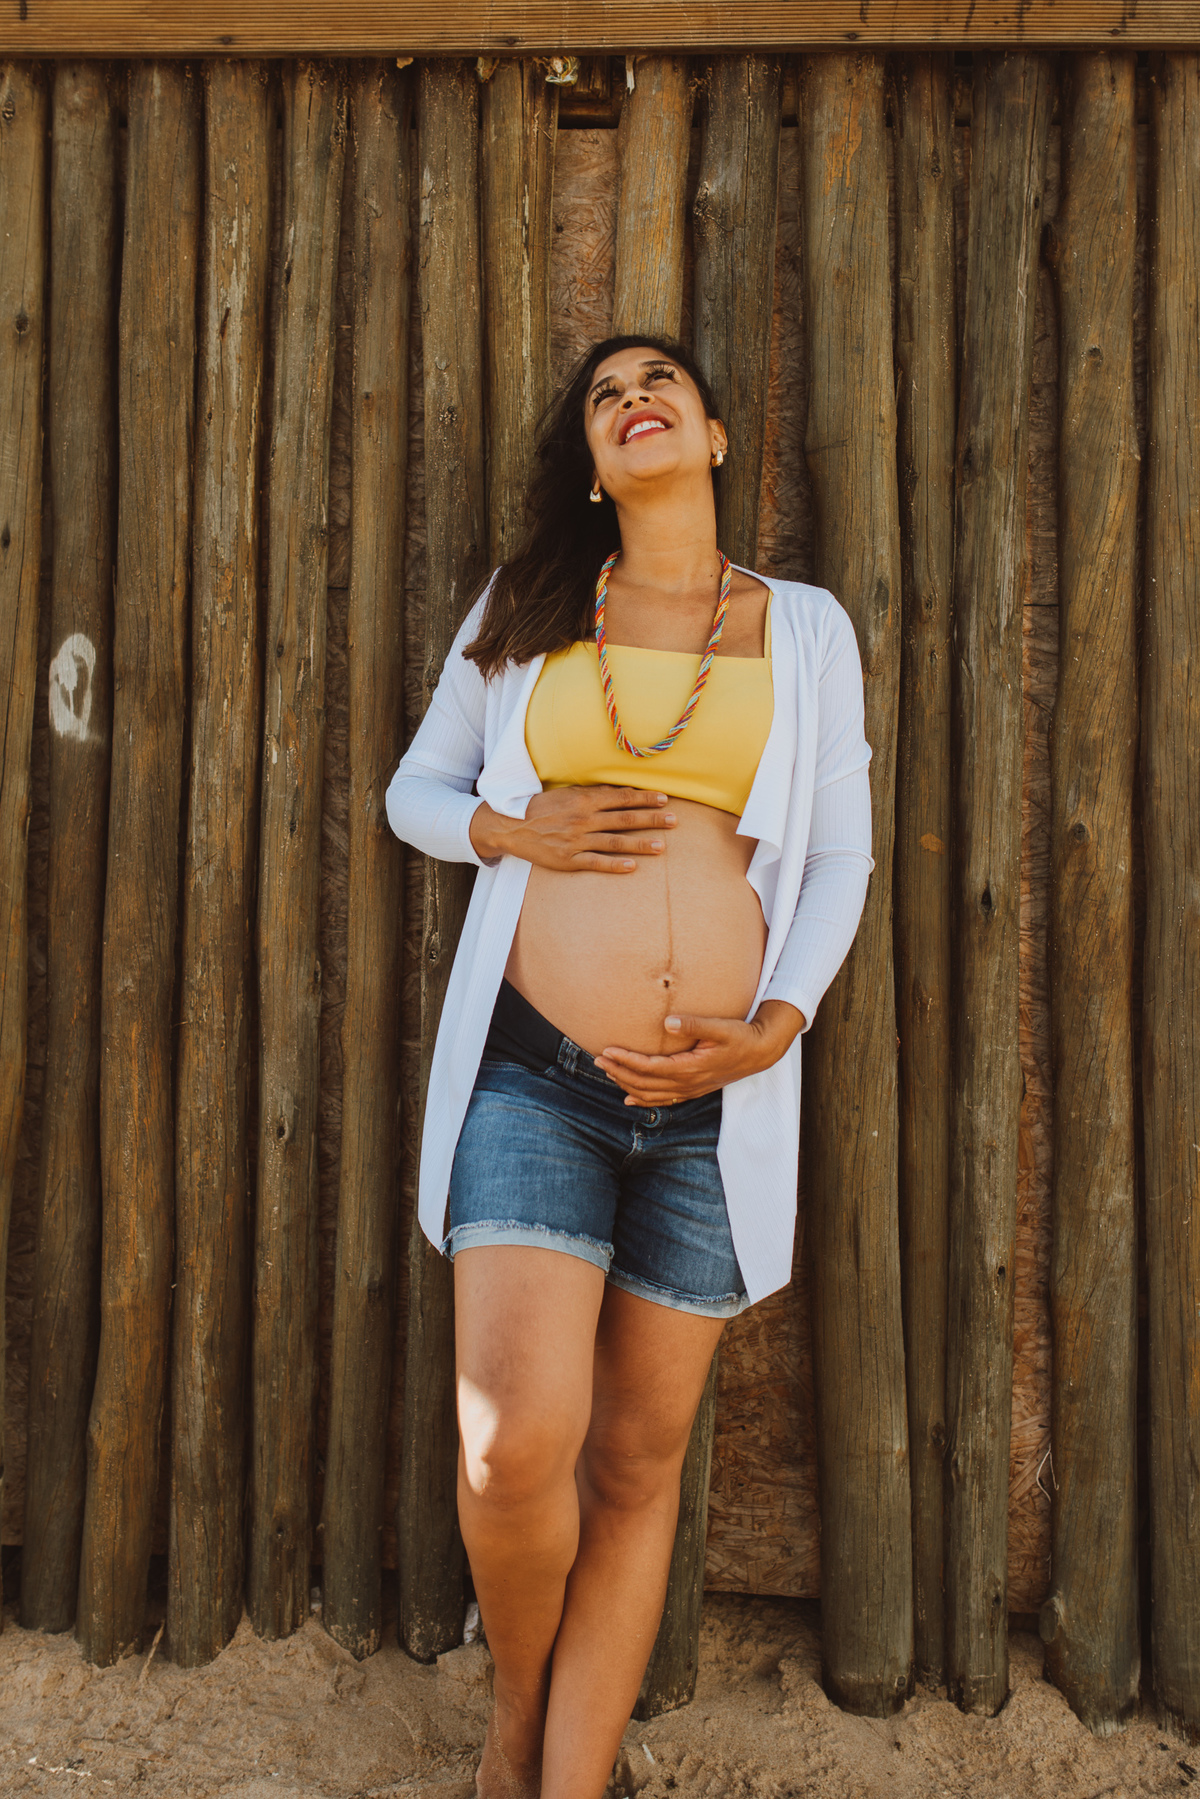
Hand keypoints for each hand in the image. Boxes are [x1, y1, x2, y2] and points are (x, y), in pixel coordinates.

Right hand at [469, 785, 676, 872]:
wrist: (511, 826)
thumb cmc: (543, 808)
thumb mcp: (567, 794)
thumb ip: (593, 794)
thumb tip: (620, 793)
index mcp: (584, 800)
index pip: (622, 798)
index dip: (645, 799)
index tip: (664, 799)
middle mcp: (584, 819)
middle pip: (625, 819)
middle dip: (652, 819)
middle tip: (675, 820)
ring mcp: (577, 840)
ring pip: (615, 842)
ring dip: (641, 844)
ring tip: (662, 846)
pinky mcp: (568, 859)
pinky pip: (596, 863)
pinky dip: (615, 865)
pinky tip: (633, 867)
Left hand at [594, 1000, 804, 1105]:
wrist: (759, 1053)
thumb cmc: (739, 1036)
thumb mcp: (719, 1027)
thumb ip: (693, 1025)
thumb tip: (666, 1022)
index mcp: (689, 1068)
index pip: (649, 1067)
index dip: (626, 1061)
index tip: (607, 1050)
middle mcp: (687, 1083)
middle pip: (644, 1083)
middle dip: (619, 1072)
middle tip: (598, 1060)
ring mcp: (689, 1089)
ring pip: (650, 1094)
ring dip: (626, 1084)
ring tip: (608, 1073)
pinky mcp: (692, 1090)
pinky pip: (663, 1100)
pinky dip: (643, 1100)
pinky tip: (629, 1098)